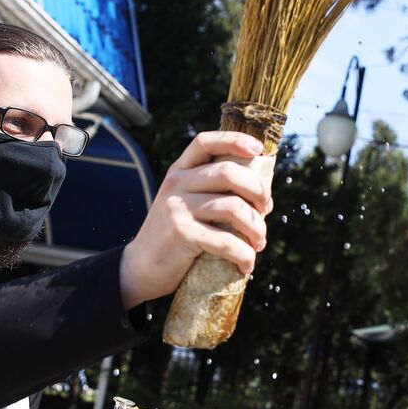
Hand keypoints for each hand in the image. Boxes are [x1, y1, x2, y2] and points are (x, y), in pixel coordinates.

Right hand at [119, 132, 274, 308]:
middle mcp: (177, 184)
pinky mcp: (181, 234)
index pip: (206, 142)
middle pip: (229, 173)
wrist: (141, 268)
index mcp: (180, 172)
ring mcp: (177, 207)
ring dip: (257, 228)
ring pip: (234, 207)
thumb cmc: (177, 237)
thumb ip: (213, 192)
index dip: (234, 140)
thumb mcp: (187, 204)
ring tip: (259, 244)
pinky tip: (247, 265)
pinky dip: (244, 255)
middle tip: (266, 211)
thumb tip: (262, 193)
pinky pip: (226, 241)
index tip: (259, 150)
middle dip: (258, 191)